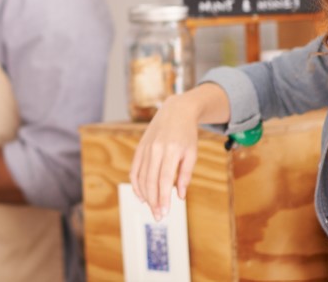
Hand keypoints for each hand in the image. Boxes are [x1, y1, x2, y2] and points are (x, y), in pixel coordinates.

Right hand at [129, 94, 202, 220]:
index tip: (164, 213)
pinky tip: (140, 195)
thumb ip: (185, 174)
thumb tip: (179, 195)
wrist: (176, 111)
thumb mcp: (192, 153)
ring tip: (151, 208)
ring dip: (145, 195)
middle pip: (150, 180)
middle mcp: (156, 149)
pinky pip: (134, 169)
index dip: (163, 198)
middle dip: (153, 201)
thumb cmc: (187, 134)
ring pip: (141, 176)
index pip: (164, 179)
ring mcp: (146, 148)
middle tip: (158, 217)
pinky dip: (136, 183)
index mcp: (172, 150)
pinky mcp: (140, 147)